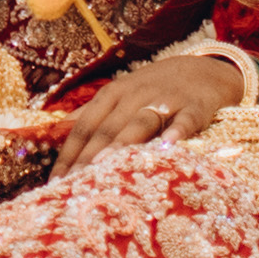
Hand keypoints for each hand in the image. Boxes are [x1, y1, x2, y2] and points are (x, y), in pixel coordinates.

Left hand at [51, 46, 255, 176]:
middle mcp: (135, 96)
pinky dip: (177, 131)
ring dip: (122, 144)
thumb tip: (56, 131)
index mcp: (112, 95)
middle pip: (107, 129)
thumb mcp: (119, 95)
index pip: (84, 126)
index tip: (55, 183)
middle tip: (74, 187)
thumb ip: (90, 113)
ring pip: (140, 122)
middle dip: (89, 158)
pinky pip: (185, 120)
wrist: (203, 70)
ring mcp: (165, 100)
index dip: (69, 154)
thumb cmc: (153, 89)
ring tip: (106, 168)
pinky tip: (168, 147)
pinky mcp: (195, 106)